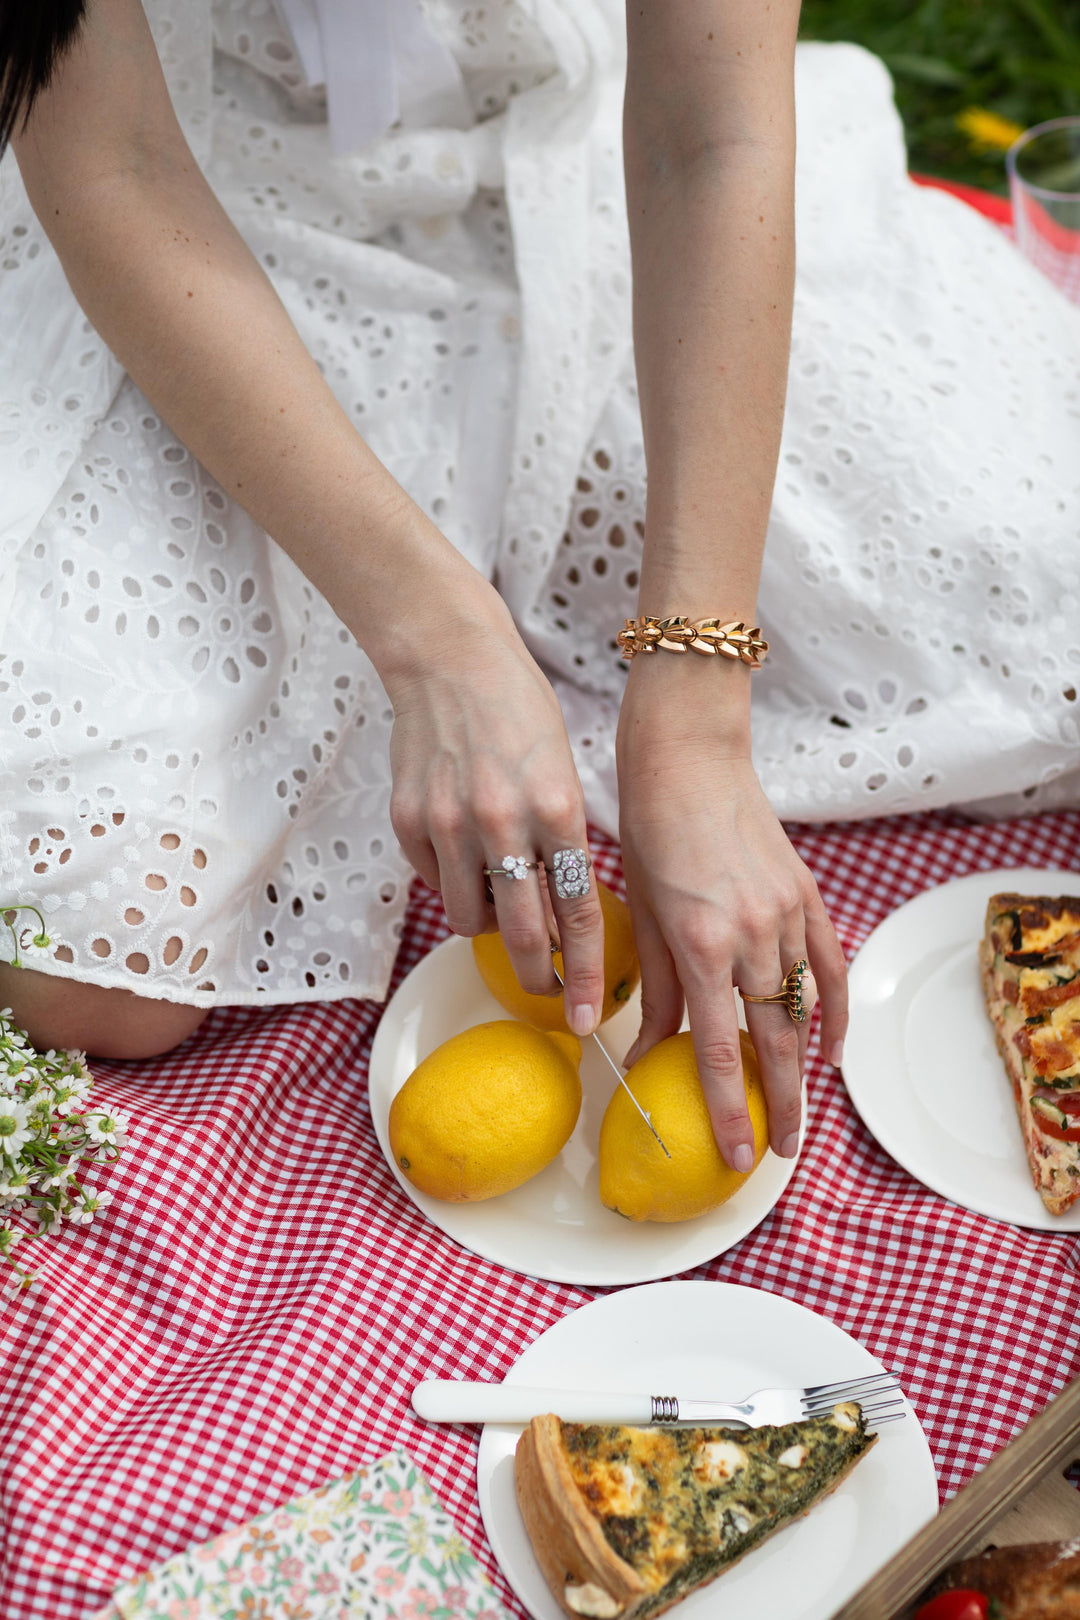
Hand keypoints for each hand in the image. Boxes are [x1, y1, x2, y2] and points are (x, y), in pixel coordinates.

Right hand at [384, 587, 605, 1034]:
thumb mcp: (562, 774)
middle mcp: (504, 822)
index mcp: (557, 809)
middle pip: (523, 934)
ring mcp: (449, 824)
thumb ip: (565, 842)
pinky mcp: (408, 821)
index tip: (590, 1016)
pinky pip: (434, 883)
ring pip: (469, 919)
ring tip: (502, 903)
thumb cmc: (519, 714)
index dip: (587, 974)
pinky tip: (465, 857)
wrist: (450, 660)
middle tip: (547, 990)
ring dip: (491, 926)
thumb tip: (564, 913)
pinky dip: (453, 886)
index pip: (579, 913)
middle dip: (539, 976)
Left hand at [616, 660, 846, 1169]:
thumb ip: (652, 990)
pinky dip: (833, 1014)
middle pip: (774, 1043)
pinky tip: (830, 1052)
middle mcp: (751, 936)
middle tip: (778, 1155)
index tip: (732, 1155)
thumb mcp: (640, 915)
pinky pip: (830, 968)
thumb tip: (641, 1055)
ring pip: (804, 1011)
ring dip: (803, 1068)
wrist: (690, 757)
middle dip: (778, 1106)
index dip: (727, 1109)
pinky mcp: (806, 897)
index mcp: (700, 943)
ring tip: (797, 1114)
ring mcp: (787, 916)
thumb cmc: (649, 832)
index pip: (720, 1049)